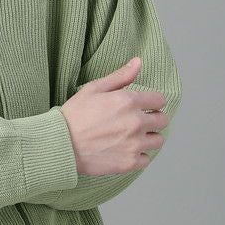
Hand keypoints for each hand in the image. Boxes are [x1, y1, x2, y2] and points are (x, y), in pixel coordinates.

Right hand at [60, 57, 169, 176]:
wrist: (62, 143)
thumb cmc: (76, 114)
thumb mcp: (94, 88)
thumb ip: (120, 76)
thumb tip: (138, 62)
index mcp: (128, 101)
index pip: (159, 100)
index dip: (152, 101)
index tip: (144, 104)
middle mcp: (136, 122)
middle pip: (162, 120)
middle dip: (153, 117)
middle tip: (137, 119)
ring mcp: (135, 144)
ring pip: (158, 140)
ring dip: (149, 136)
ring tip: (132, 135)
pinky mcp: (130, 163)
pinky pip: (147, 159)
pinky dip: (140, 155)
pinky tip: (126, 149)